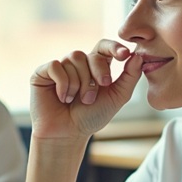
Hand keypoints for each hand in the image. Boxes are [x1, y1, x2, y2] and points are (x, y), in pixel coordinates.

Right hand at [29, 39, 143, 141]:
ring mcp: (60, 67)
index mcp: (95, 67)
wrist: (68, 134)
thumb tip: (138, 55)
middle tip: (92, 97)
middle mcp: (78, 64)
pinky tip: (62, 98)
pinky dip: (63, 84)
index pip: (105, 47)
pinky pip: (56, 66)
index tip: (124, 55)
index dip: (114, 47)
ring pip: (74, 59)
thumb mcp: (116, 97)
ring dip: (79, 84)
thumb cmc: (91, 117)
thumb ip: (129, 77)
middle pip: (90, 54)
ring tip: (76, 100)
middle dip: (96, 75)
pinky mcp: (43, 72)